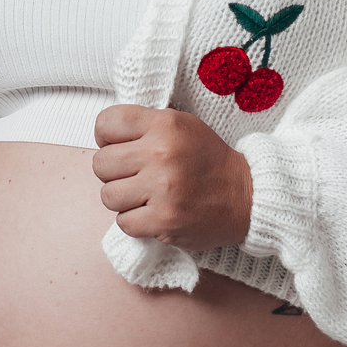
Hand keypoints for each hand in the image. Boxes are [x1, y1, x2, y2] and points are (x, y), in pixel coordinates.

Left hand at [92, 105, 252, 249]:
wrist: (246, 196)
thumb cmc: (209, 160)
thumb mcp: (181, 125)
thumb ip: (144, 125)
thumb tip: (104, 134)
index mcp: (164, 124)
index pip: (105, 123)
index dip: (106, 137)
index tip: (119, 146)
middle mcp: (161, 153)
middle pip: (100, 163)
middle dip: (113, 171)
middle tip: (134, 175)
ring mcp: (162, 189)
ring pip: (108, 195)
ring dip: (123, 199)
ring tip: (144, 195)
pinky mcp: (164, 220)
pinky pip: (123, 222)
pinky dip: (135, 221)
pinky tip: (152, 212)